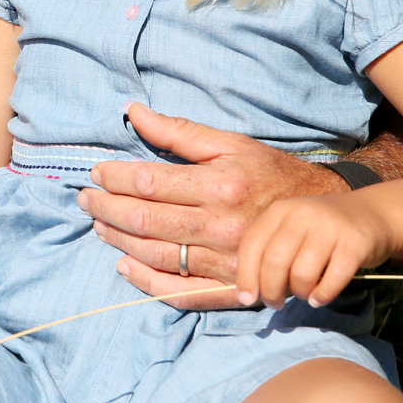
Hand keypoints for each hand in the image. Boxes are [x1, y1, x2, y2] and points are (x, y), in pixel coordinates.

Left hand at [79, 103, 346, 309]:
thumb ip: (178, 131)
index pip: (150, 182)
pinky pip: (179, 291)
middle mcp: (222, 226)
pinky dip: (146, 281)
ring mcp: (225, 261)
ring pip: (156, 254)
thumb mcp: (230, 144)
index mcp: (221, 186)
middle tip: (85, 199)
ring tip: (99, 224)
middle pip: (146, 219)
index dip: (115, 178)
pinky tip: (124, 265)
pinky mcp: (230, 287)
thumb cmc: (269, 174)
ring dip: (119, 240)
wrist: (317, 220)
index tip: (97, 173)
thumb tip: (132, 112)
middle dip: (107, 208)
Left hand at [236, 194, 394, 307]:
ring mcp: (330, 226)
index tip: (246, 299)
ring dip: (299, 293)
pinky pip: (333, 279)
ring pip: (302, 273)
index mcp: (280, 210)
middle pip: (275, 261)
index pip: (252, 245)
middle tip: (275, 304)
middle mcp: (302, 214)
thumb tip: (247, 293)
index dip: (246, 275)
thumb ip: (270, 253)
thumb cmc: (322, 232)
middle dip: (270, 291)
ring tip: (304, 294)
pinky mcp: (355, 242)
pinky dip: (322, 295)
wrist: (372, 214)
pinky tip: (319, 299)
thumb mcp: (292, 230)